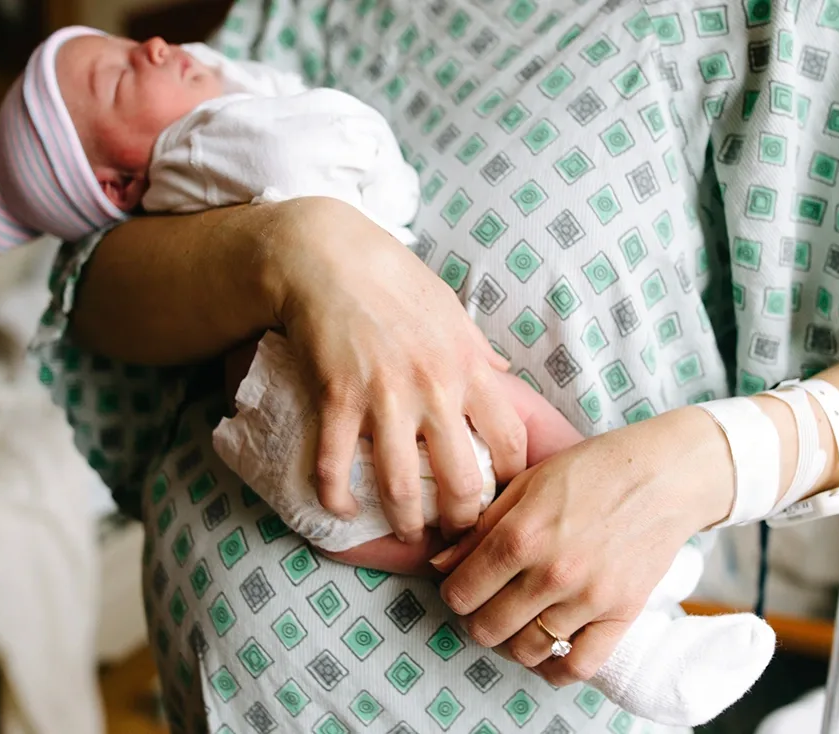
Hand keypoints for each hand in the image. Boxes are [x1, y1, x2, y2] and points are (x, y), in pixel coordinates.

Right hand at [266, 197, 528, 542]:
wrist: (327, 255)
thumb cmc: (393, 280)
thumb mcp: (451, 309)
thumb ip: (478, 347)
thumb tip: (505, 369)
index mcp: (470, 366)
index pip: (510, 440)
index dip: (511, 481)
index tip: (500, 498)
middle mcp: (435, 387)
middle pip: (462, 480)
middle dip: (461, 521)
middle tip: (455, 535)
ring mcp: (385, 395)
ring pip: (402, 487)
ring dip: (403, 523)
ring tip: (405, 535)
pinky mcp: (337, 397)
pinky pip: (336, 464)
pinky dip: (336, 497)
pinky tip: (339, 509)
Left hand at [430, 407, 735, 684]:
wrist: (662, 475)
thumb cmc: (592, 470)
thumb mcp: (526, 483)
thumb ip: (481, 528)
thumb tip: (440, 565)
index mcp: (520, 536)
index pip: (461, 592)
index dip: (454, 592)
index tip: (463, 586)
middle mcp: (550, 573)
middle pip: (487, 629)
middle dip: (477, 621)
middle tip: (486, 606)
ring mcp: (587, 598)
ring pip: (527, 650)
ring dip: (513, 642)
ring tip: (516, 623)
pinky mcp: (621, 614)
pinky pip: (580, 665)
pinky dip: (557, 669)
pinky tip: (548, 654)